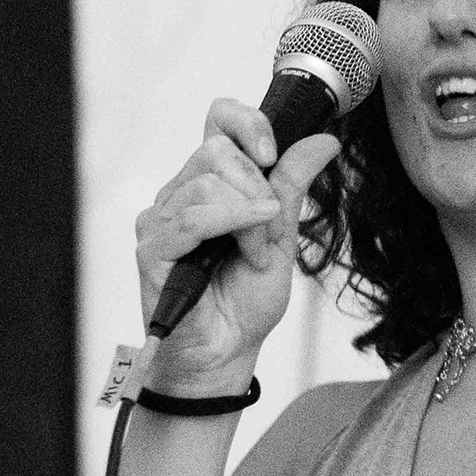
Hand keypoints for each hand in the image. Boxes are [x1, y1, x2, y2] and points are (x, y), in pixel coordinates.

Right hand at [135, 100, 343, 393]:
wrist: (227, 354)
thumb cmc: (244, 303)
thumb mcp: (282, 235)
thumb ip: (292, 185)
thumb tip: (323, 141)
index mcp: (209, 184)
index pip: (218, 121)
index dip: (246, 122)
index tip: (273, 152)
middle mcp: (179, 195)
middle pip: (216, 150)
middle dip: (258, 188)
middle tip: (270, 230)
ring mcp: (160, 221)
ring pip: (208, 183)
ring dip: (248, 218)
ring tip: (254, 255)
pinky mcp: (153, 250)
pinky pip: (193, 218)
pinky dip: (231, 223)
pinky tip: (252, 243)